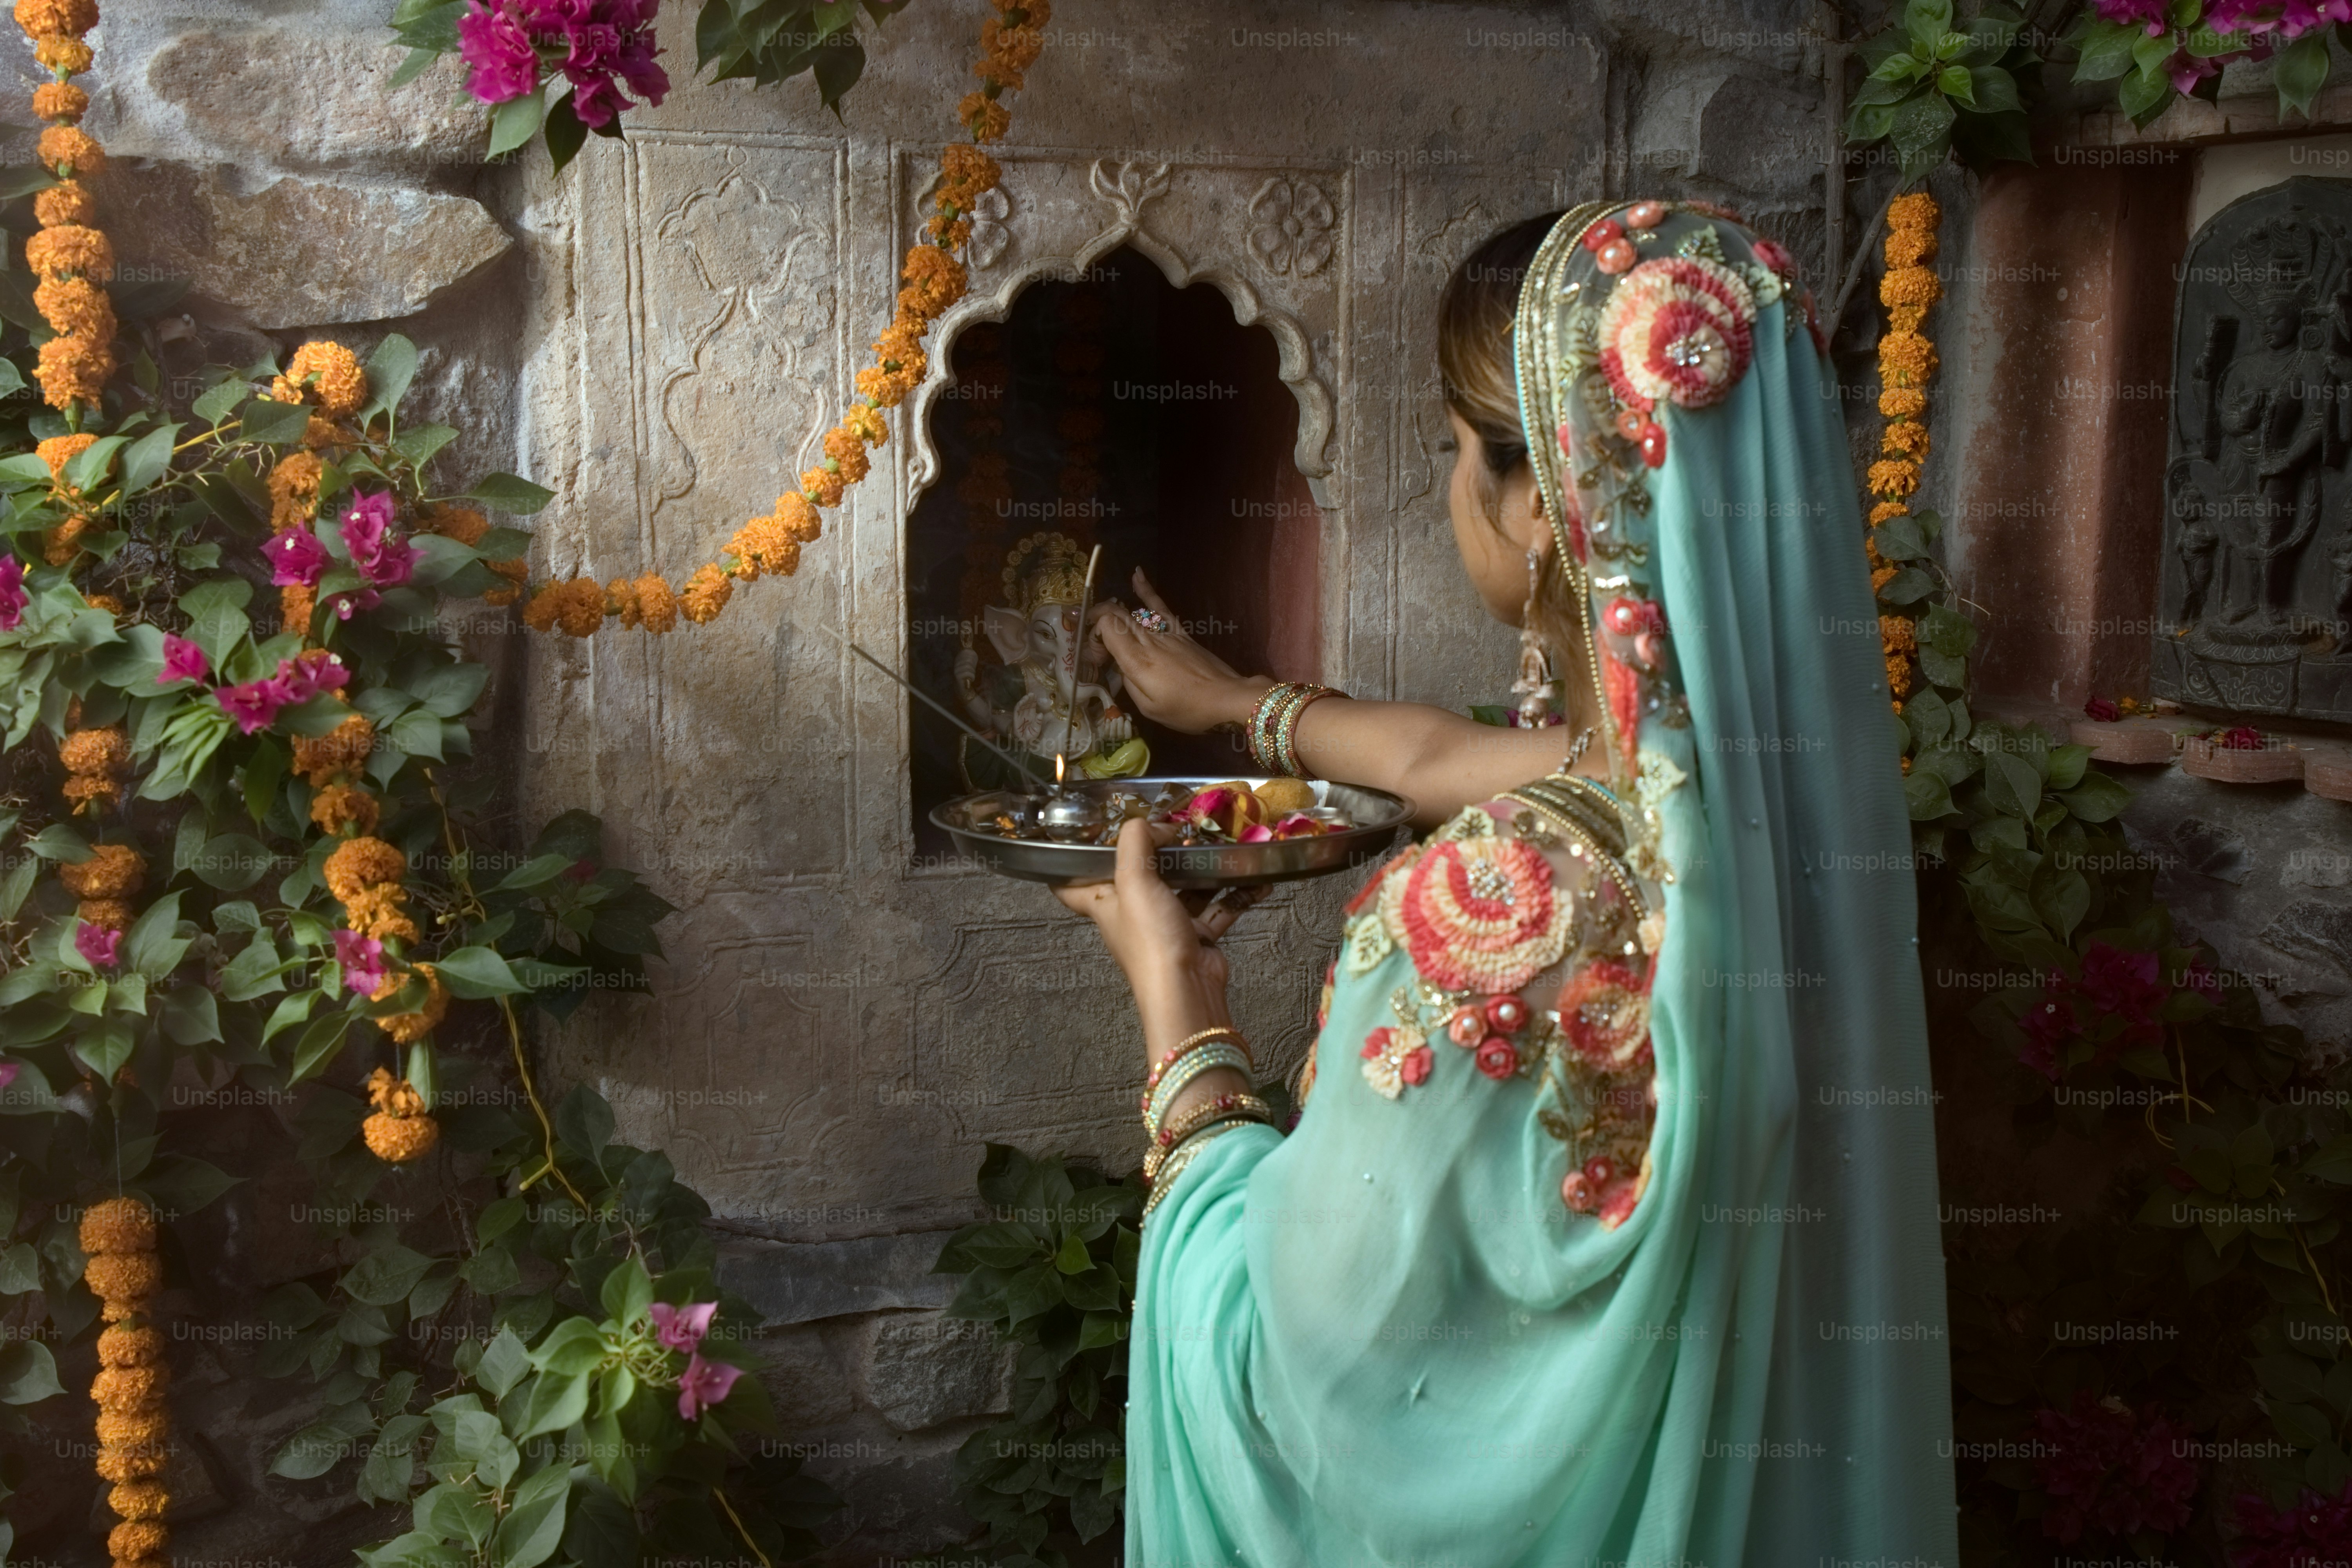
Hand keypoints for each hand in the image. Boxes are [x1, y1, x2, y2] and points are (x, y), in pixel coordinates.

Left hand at [1052, 818, 1265, 1051]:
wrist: (1186, 989)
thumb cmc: (1150, 936)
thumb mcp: (1133, 881)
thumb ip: (1136, 843)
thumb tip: (1154, 825)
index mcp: (1104, 902)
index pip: (1069, 885)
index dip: (1067, 863)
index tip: (1078, 836)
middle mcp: (1132, 913)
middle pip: (1138, 876)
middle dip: (1159, 852)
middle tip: (1180, 826)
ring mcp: (1166, 925)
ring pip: (1184, 888)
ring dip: (1205, 869)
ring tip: (1225, 844)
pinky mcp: (1197, 936)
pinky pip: (1217, 908)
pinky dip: (1236, 894)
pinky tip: (1259, 880)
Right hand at [1092, 569, 1266, 734]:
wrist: (1226, 697)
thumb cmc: (1187, 709)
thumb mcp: (1150, 708)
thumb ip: (1129, 684)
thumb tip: (1123, 668)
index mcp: (1138, 660)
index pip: (1107, 628)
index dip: (1095, 636)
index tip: (1097, 657)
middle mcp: (1149, 640)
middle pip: (1115, 617)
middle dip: (1097, 624)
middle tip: (1094, 642)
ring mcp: (1165, 632)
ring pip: (1133, 611)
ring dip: (1111, 609)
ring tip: (1095, 612)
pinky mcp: (1180, 632)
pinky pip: (1160, 606)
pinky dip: (1146, 590)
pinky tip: (1136, 575)